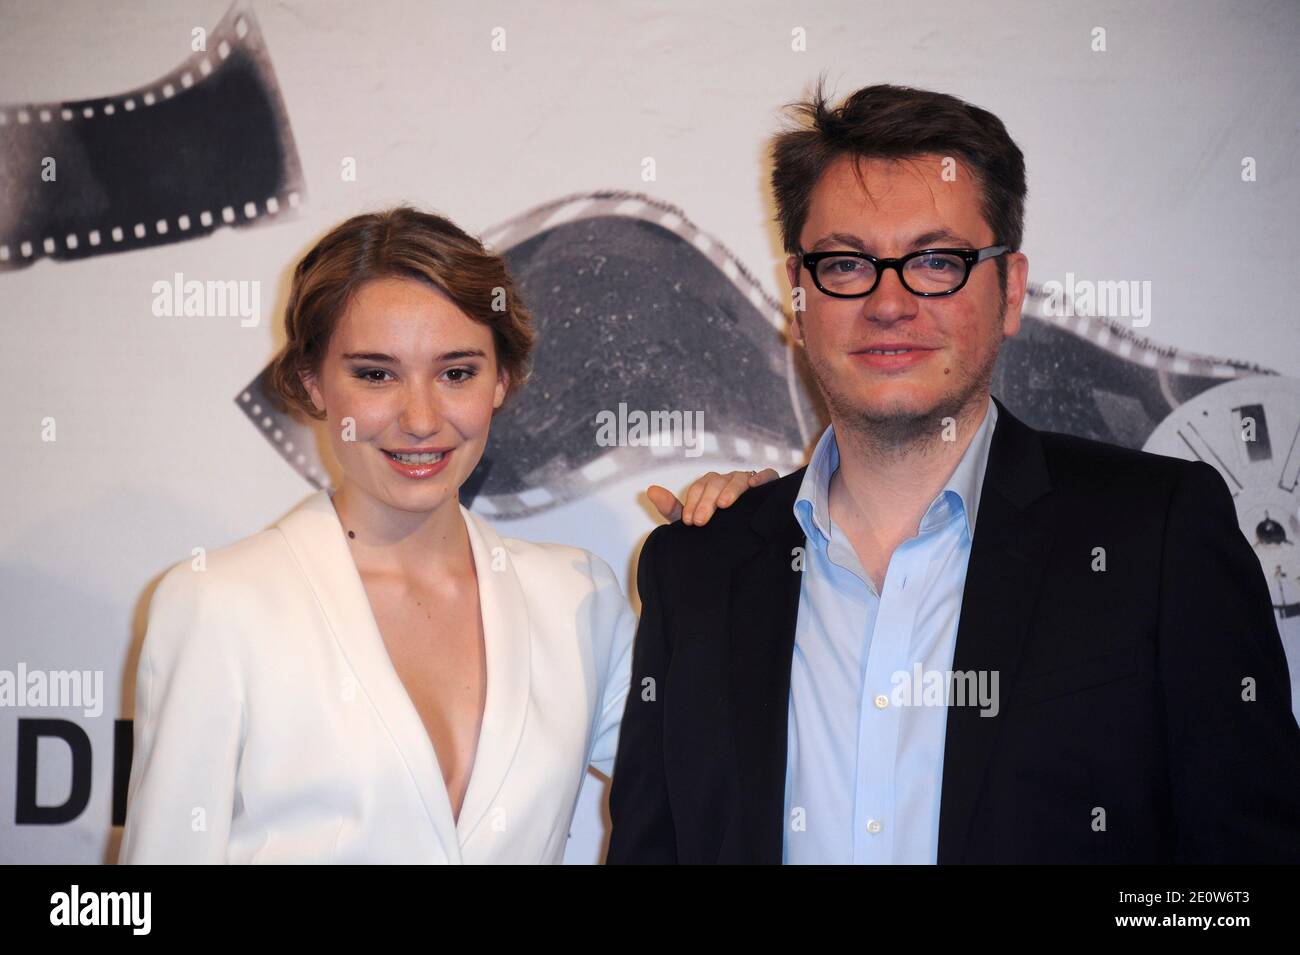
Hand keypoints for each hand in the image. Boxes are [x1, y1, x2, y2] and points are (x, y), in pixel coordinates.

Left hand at [647, 469, 779, 524]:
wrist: (748, 539)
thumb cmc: (717, 527)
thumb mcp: (693, 520)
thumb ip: (671, 508)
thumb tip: (649, 490)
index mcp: (710, 487)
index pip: (699, 487)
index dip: (693, 502)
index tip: (690, 522)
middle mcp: (728, 481)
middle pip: (716, 482)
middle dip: (707, 501)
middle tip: (702, 521)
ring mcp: (748, 482)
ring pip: (737, 478)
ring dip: (730, 490)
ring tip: (724, 505)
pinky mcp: (768, 486)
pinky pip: (767, 475)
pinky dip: (762, 477)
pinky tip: (754, 486)